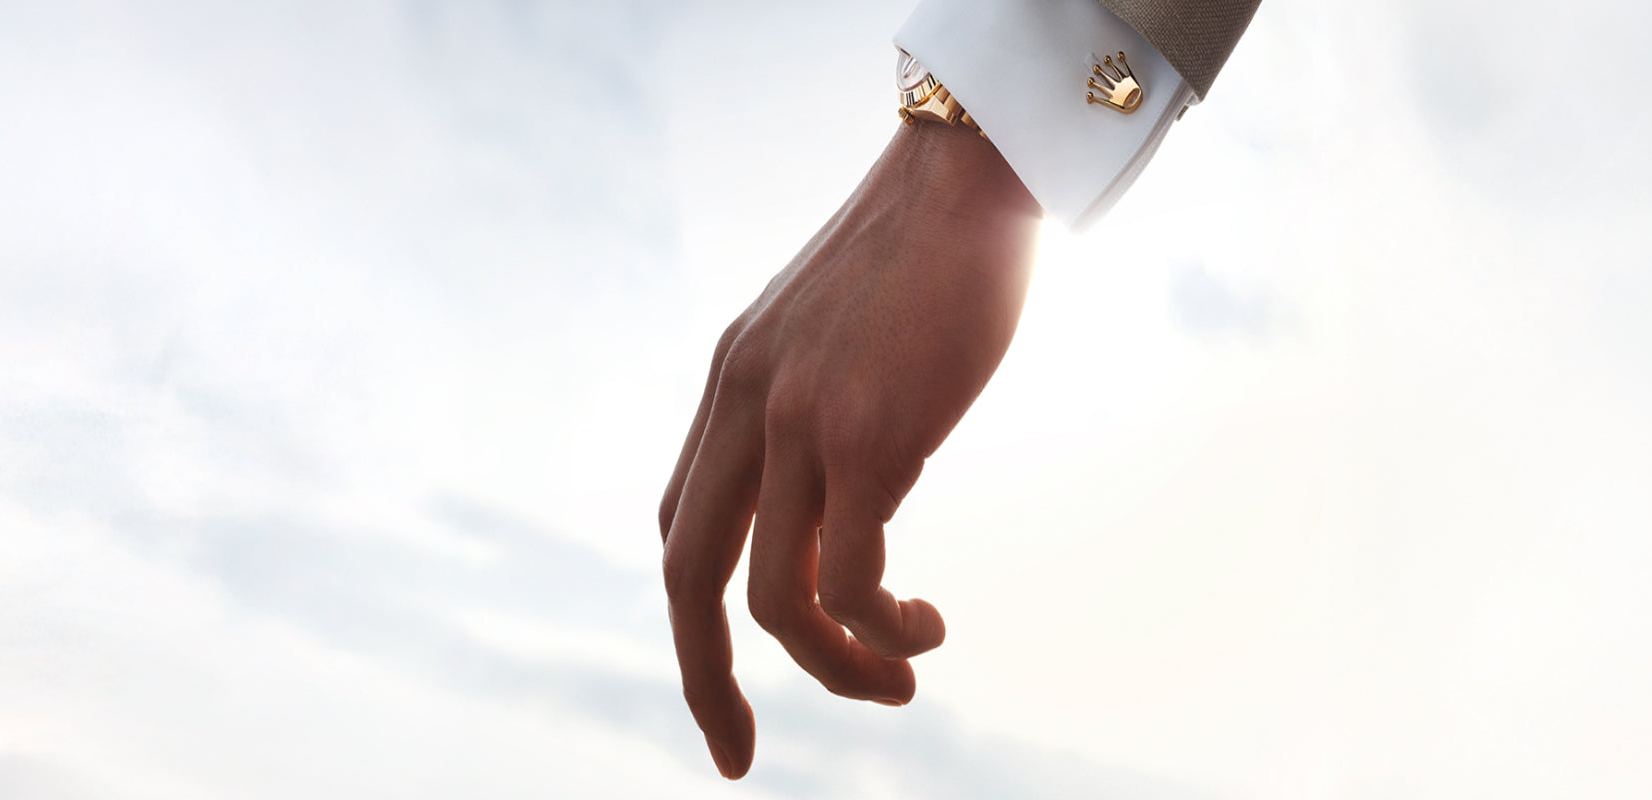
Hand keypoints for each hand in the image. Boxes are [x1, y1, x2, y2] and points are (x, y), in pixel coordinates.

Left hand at [657, 120, 1041, 778]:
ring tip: (898, 683)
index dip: (697, 612)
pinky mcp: (867, 438)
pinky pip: (847, 582)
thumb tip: (859, 491)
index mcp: (731, 383)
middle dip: (703, 680)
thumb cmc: (928, 252)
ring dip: (835, 669)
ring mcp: (797, 424)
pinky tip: (923, 630)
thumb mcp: (841, 334)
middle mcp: (744, 407)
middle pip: (686, 577)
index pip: (681, 523)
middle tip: (735, 753)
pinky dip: (879, 632)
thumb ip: (823, 409)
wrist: (970, 172)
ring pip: (775, 601)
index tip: (739, 673)